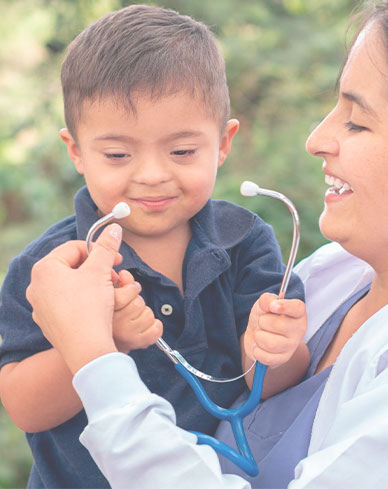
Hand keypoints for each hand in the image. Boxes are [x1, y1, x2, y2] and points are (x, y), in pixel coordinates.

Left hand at [26, 224, 122, 373]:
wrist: (86, 349)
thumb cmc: (90, 307)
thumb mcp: (101, 271)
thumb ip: (107, 246)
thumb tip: (114, 228)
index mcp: (45, 269)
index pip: (75, 248)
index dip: (99, 250)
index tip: (116, 259)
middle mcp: (37, 286)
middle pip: (72, 266)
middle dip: (96, 269)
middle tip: (114, 277)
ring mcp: (40, 306)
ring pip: (70, 285)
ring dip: (91, 284)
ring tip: (108, 293)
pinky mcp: (48, 323)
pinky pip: (66, 304)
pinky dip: (82, 301)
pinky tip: (96, 309)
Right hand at [113, 270, 162, 351]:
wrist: (100, 344)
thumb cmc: (108, 316)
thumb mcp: (110, 295)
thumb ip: (119, 282)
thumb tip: (125, 274)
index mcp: (105, 309)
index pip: (130, 291)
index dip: (132, 289)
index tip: (128, 291)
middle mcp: (115, 323)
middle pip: (139, 303)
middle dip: (137, 303)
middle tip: (128, 309)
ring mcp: (126, 334)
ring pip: (148, 315)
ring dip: (145, 315)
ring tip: (134, 320)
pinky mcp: (137, 343)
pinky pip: (156, 329)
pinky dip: (155, 326)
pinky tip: (145, 327)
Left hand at [244, 292, 306, 367]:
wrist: (256, 336)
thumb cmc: (264, 317)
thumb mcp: (262, 304)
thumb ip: (266, 300)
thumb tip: (270, 303)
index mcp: (297, 313)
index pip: (298, 308)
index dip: (285, 306)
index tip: (272, 306)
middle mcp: (299, 329)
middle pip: (278, 325)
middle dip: (262, 322)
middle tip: (263, 322)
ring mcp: (292, 346)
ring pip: (271, 343)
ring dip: (259, 337)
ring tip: (261, 334)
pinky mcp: (283, 359)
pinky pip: (265, 356)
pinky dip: (256, 350)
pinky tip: (260, 346)